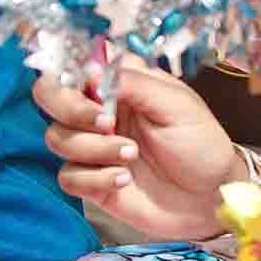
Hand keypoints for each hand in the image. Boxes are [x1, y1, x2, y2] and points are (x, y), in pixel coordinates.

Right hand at [36, 55, 241, 240]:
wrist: (212, 196)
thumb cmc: (201, 144)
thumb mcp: (177, 104)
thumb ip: (133, 82)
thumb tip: (91, 70)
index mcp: (118, 83)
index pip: (74, 63)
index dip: (71, 71)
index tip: (92, 85)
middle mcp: (98, 110)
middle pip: (49, 95)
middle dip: (70, 108)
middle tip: (106, 121)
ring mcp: (93, 146)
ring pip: (57, 138)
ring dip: (93, 147)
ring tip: (131, 154)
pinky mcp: (92, 180)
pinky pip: (67, 176)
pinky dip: (94, 177)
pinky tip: (124, 179)